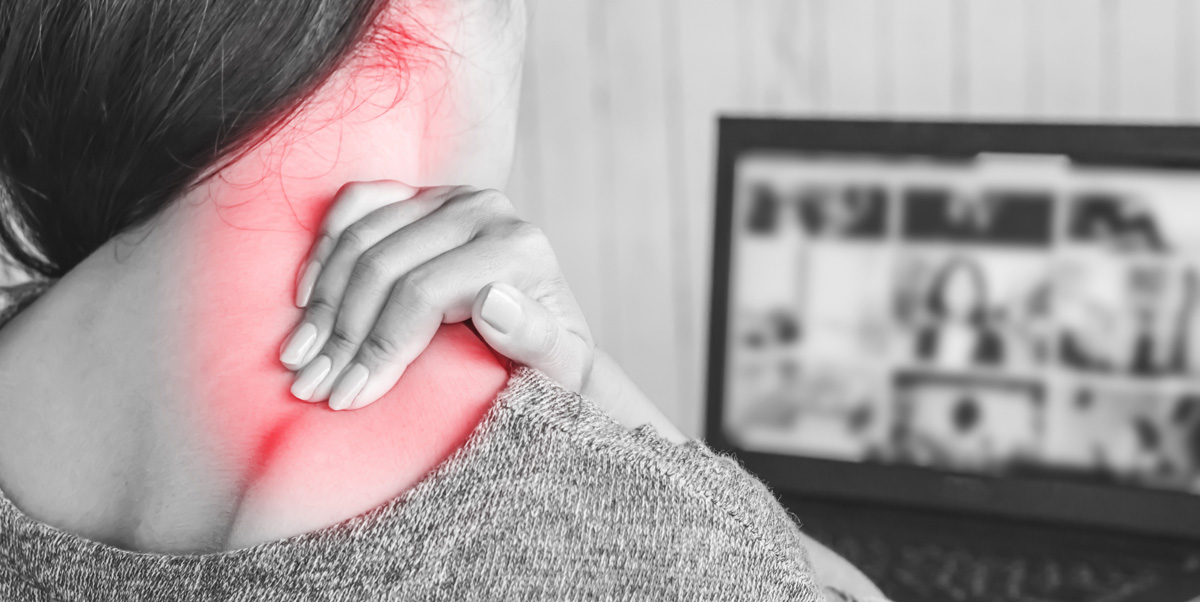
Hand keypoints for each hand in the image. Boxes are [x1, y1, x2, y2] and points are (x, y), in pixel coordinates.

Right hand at [278, 181, 595, 410]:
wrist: (553, 340)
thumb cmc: (555, 369)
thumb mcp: (564, 371)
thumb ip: (538, 341)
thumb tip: (493, 301)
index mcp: (518, 249)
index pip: (423, 294)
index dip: (379, 347)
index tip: (347, 398)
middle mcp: (486, 209)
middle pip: (384, 265)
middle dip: (340, 334)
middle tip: (309, 386)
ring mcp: (450, 196)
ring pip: (362, 237)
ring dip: (320, 302)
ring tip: (298, 357)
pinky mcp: (422, 195)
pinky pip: (357, 204)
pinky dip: (324, 248)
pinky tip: (305, 298)